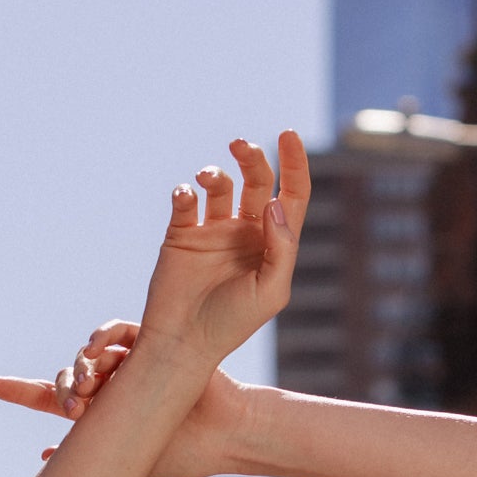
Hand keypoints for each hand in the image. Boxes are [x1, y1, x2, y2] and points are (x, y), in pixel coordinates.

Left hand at [0, 320, 250, 476]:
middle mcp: (111, 384)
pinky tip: (101, 353)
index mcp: (101, 414)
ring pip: (90, 354)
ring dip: (84, 368)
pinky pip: (119, 332)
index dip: (21, 391)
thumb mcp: (131, 465)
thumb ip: (89, 463)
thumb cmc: (185, 454)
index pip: (51, 398)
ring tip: (90, 387)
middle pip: (68, 375)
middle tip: (74, 404)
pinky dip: (106, 340)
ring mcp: (130, 363)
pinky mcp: (152, 342)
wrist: (226, 435)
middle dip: (61, 387)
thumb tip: (43, 460)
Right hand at [137, 131, 308, 366]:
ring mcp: (212, 231)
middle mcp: (244, 232)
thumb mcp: (271, 291)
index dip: (295, 163)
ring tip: (208, 180)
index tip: (288, 134)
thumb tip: (274, 201)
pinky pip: (185, 200)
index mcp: (272, 244)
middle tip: (241, 146)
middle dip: (252, 158)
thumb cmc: (233, 325)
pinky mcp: (180, 234)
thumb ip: (282, 248)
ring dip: (216, 173)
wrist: (183, 343)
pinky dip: (185, 191)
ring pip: (219, 185)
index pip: (291, 195)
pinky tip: (186, 197)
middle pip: (255, 180)